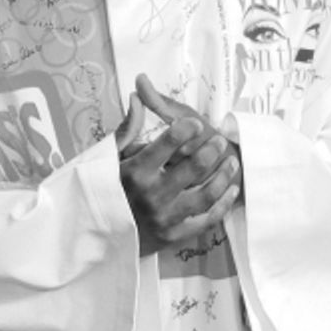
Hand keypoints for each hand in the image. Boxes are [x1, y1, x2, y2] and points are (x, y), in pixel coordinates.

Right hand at [118, 75, 241, 255]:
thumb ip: (129, 127)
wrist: (98, 236)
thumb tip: (138, 93)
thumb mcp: (112, 158)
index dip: (186, 129)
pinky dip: (223, 204)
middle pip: (194, 167)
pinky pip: (207, 220)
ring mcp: (165, 218)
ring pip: (206, 194)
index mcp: (136, 172)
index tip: (196, 124)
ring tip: (231, 162)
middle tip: (220, 140)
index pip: (168, 143)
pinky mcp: (175, 236)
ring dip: (223, 175)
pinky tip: (231, 189)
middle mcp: (152, 195)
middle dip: (212, 149)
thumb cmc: (108, 190)